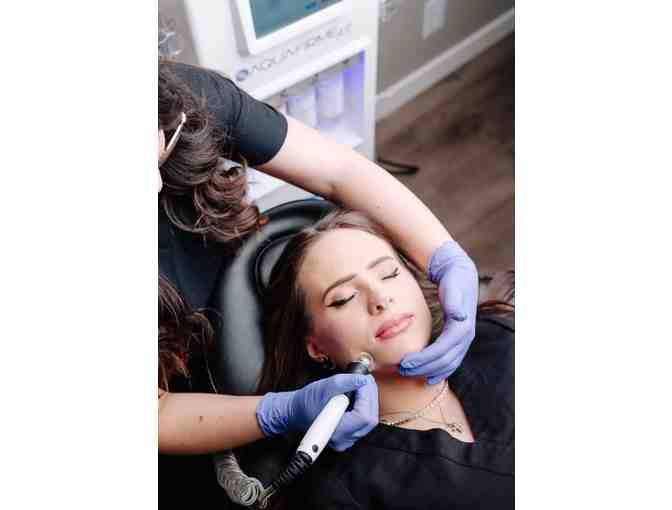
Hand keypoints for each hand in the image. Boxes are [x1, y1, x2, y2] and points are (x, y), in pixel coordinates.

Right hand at [256, 374, 378, 450]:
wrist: (296, 411)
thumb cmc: (306, 402)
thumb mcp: (325, 387)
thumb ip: (346, 382)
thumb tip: (364, 380)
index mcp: (337, 431)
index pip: (364, 416)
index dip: (368, 396)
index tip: (365, 380)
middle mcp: (344, 440)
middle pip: (370, 418)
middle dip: (370, 396)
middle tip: (365, 380)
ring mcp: (347, 439)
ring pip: (369, 420)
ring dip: (369, 400)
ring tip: (362, 386)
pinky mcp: (349, 435)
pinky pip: (364, 421)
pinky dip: (365, 406)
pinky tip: (359, 396)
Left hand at [400, 240, 477, 383]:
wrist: (460, 274)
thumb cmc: (453, 279)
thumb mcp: (453, 284)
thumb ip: (454, 300)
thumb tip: (459, 315)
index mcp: (463, 325)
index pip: (443, 349)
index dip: (425, 359)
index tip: (406, 362)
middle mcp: (466, 336)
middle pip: (445, 360)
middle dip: (423, 368)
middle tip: (401, 369)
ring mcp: (463, 340)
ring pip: (448, 364)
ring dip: (429, 371)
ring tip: (409, 373)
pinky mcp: (457, 340)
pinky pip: (451, 361)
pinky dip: (440, 371)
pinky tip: (428, 378)